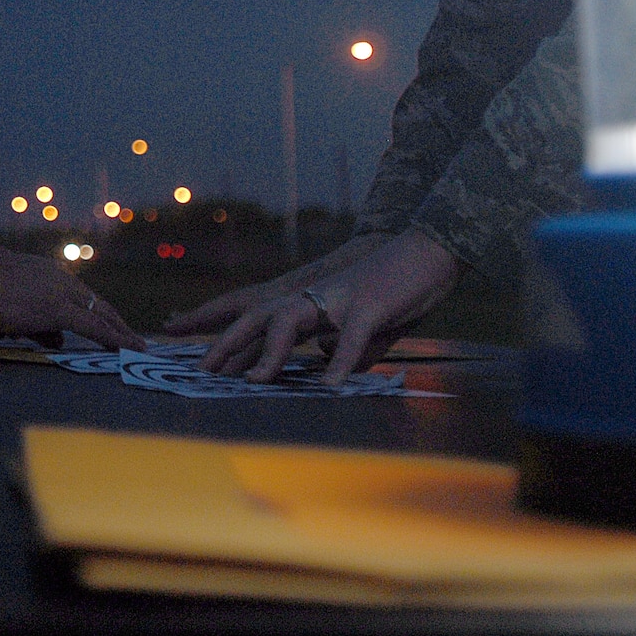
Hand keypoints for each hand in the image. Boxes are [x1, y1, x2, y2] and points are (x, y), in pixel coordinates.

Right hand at [0, 243, 143, 350]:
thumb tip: (57, 342)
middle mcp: (60, 280)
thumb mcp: (9, 305)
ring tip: (138, 346)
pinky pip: (95, 327)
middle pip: (97, 304)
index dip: (98, 311)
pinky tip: (131, 348)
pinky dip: (116, 339)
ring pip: (101, 315)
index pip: (81, 296)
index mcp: (48, 275)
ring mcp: (62, 294)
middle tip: (133, 338)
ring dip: (121, 332)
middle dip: (116, 322)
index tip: (111, 323)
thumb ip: (35, 324)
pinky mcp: (59, 310)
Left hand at [192, 229, 459, 384]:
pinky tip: (330, 385)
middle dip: (229, 342)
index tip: (206, 364)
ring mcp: (341, 299)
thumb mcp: (369, 327)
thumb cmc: (401, 289)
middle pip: (261, 316)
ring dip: (270, 352)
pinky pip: (351, 335)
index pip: (263, 321)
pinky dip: (340, 360)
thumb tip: (326, 362)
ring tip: (254, 382)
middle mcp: (318, 298)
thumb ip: (346, 347)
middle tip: (203, 369)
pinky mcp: (372, 304)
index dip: (233, 340)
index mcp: (315, 303)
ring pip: (291, 320)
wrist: (432, 251)